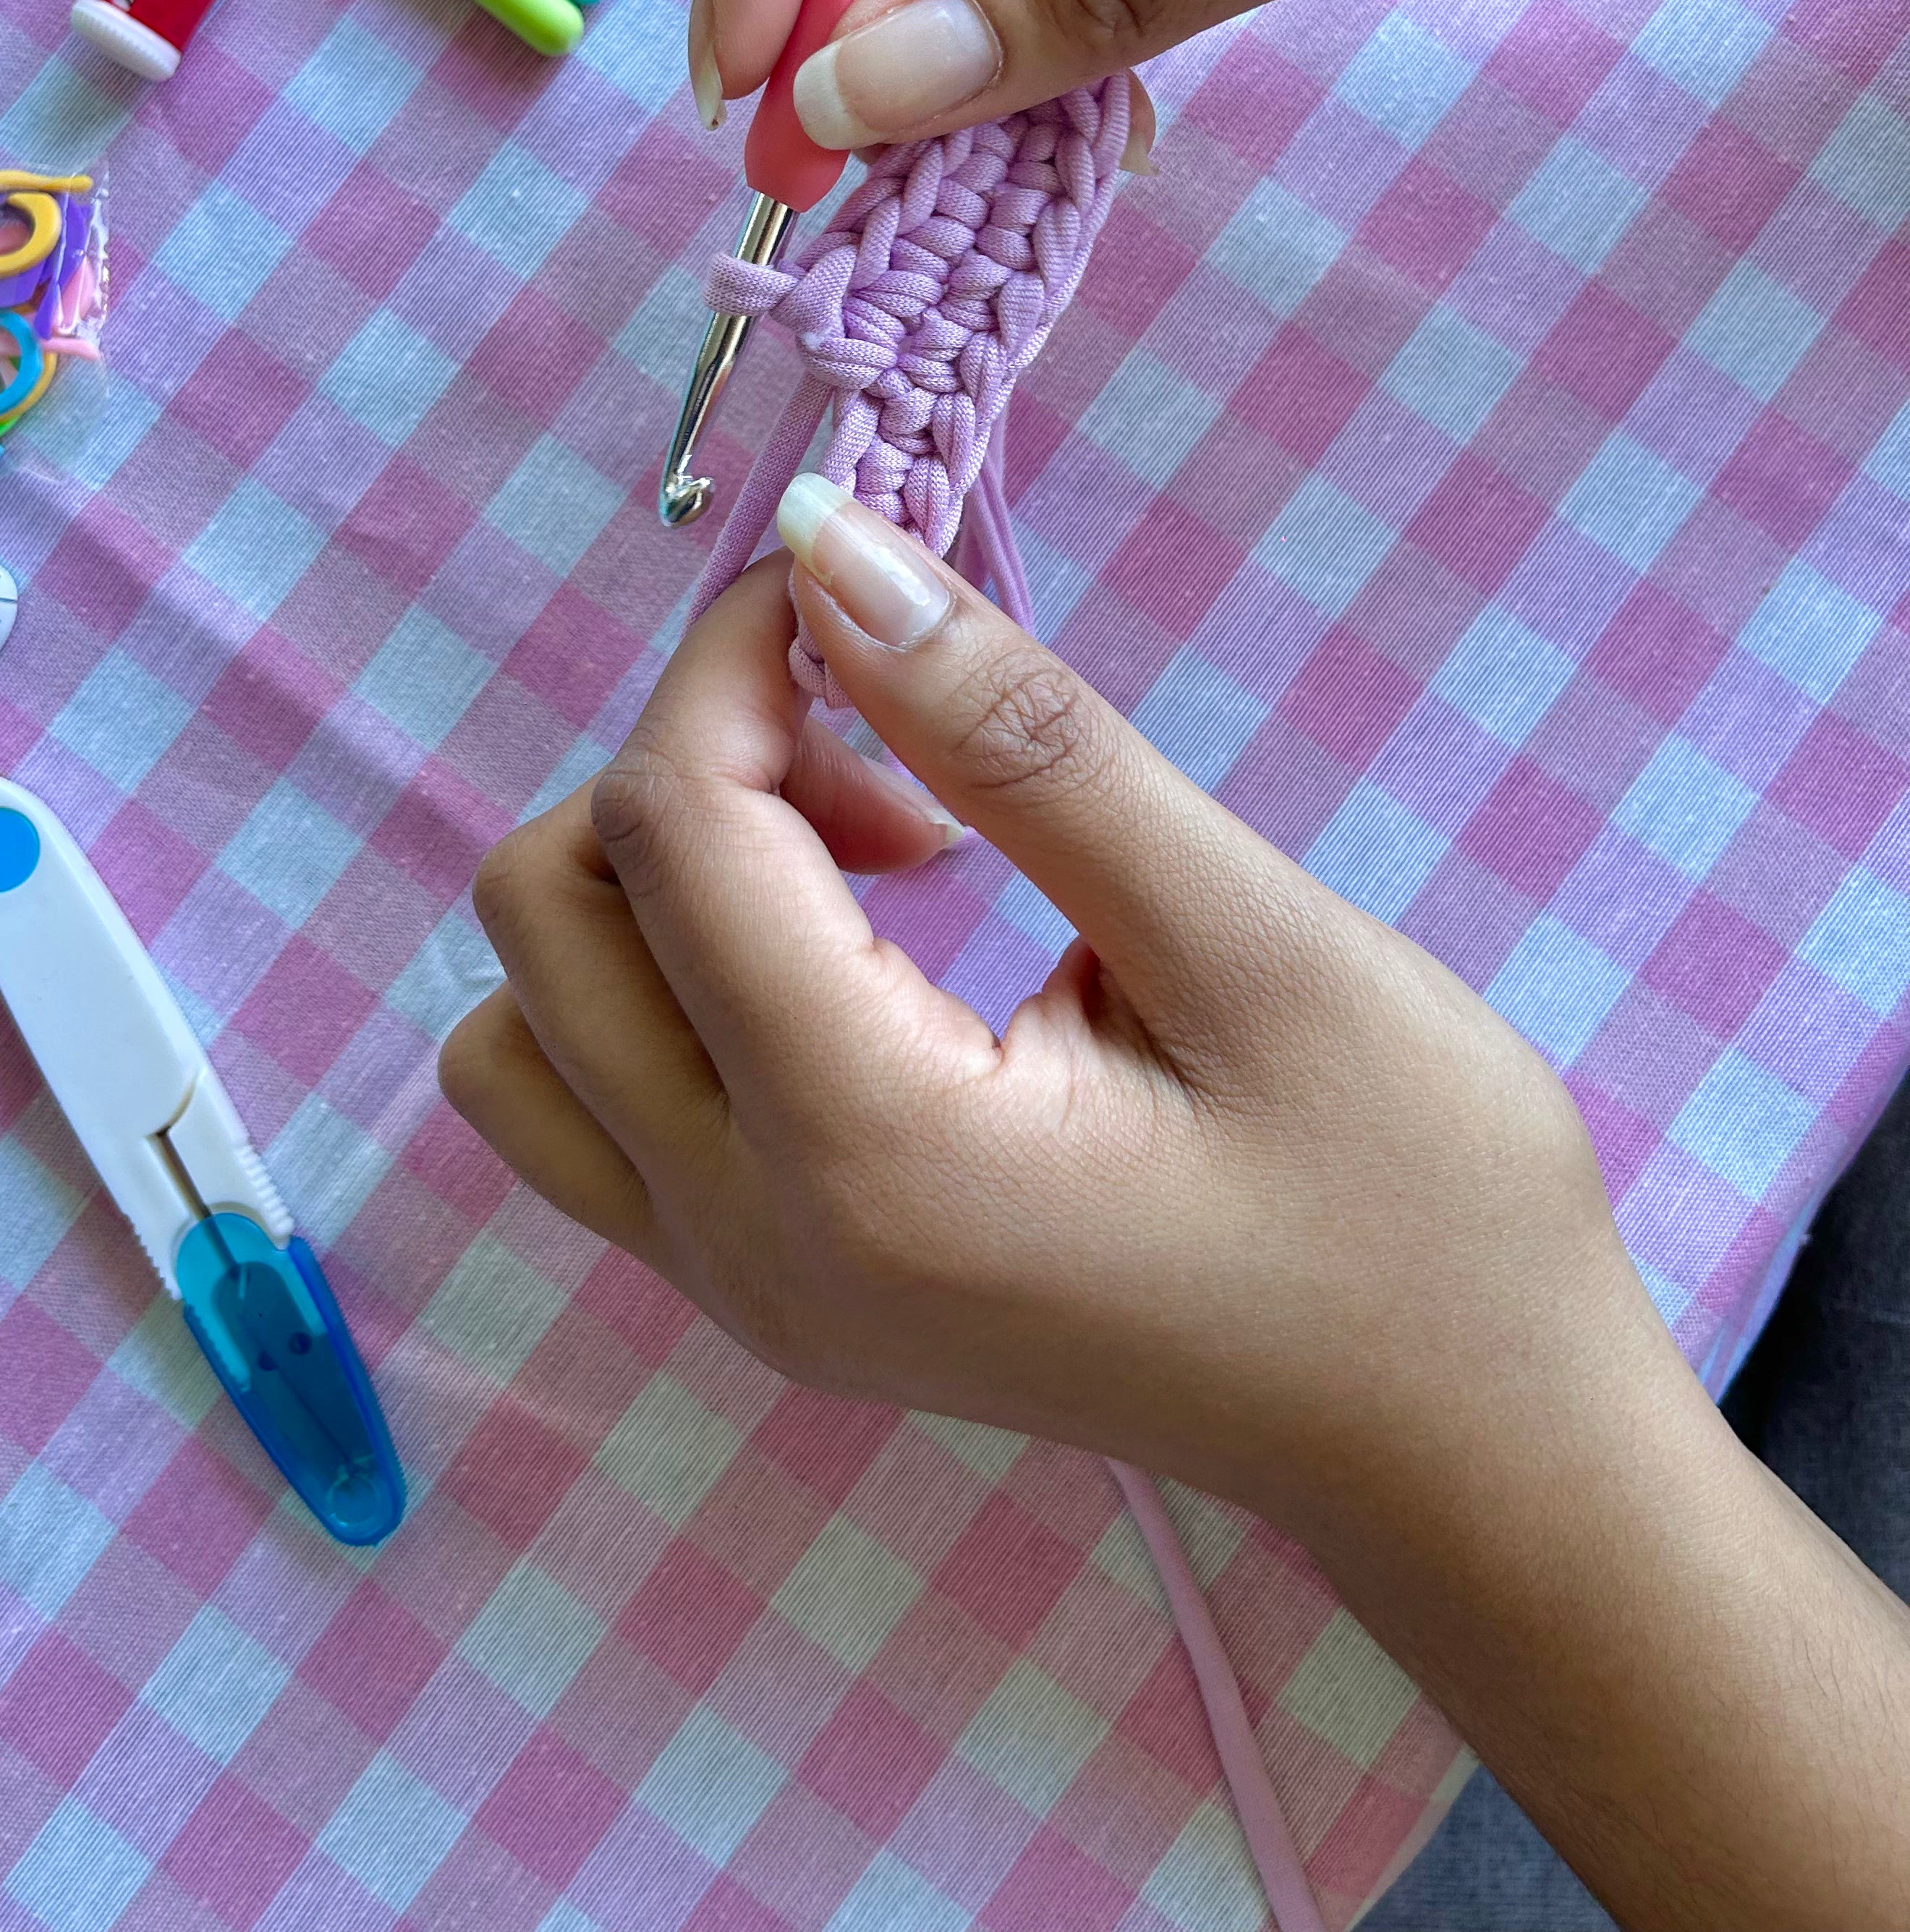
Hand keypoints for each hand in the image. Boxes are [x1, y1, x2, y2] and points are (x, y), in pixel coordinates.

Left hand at [443, 492, 1650, 1537]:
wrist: (1471, 1455)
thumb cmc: (1418, 1204)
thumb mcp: (1246, 940)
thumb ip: (1017, 739)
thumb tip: (832, 548)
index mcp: (869, 1153)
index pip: (670, 828)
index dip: (740, 657)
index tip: (872, 583)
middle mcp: (751, 1243)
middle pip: (546, 915)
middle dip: (690, 765)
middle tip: (898, 754)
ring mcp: (742, 1292)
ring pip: (531, 1021)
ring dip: (658, 885)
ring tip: (874, 865)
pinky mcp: (768, 1296)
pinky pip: (598, 1106)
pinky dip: (671, 983)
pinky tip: (857, 958)